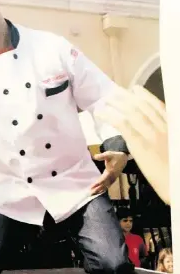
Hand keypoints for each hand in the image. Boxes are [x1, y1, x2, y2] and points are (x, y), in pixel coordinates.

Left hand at [91, 151, 127, 194]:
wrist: (123, 158)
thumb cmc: (115, 156)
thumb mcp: (108, 154)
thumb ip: (101, 156)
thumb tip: (95, 156)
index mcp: (110, 171)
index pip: (103, 179)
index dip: (98, 183)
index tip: (92, 187)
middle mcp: (112, 176)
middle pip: (104, 184)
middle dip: (97, 189)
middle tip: (90, 193)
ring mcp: (113, 178)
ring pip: (106, 186)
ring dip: (100, 190)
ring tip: (93, 194)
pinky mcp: (113, 178)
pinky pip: (108, 185)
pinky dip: (104, 189)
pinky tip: (99, 192)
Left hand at [95, 85, 169, 203]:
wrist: (178, 184)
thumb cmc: (176, 170)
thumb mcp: (174, 146)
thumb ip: (167, 135)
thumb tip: (155, 130)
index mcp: (173, 127)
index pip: (157, 106)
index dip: (145, 96)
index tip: (135, 89)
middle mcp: (164, 127)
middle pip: (142, 106)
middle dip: (127, 97)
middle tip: (114, 92)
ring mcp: (152, 134)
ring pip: (131, 112)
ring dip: (116, 103)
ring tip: (106, 99)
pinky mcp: (140, 143)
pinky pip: (122, 124)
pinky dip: (110, 116)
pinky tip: (101, 113)